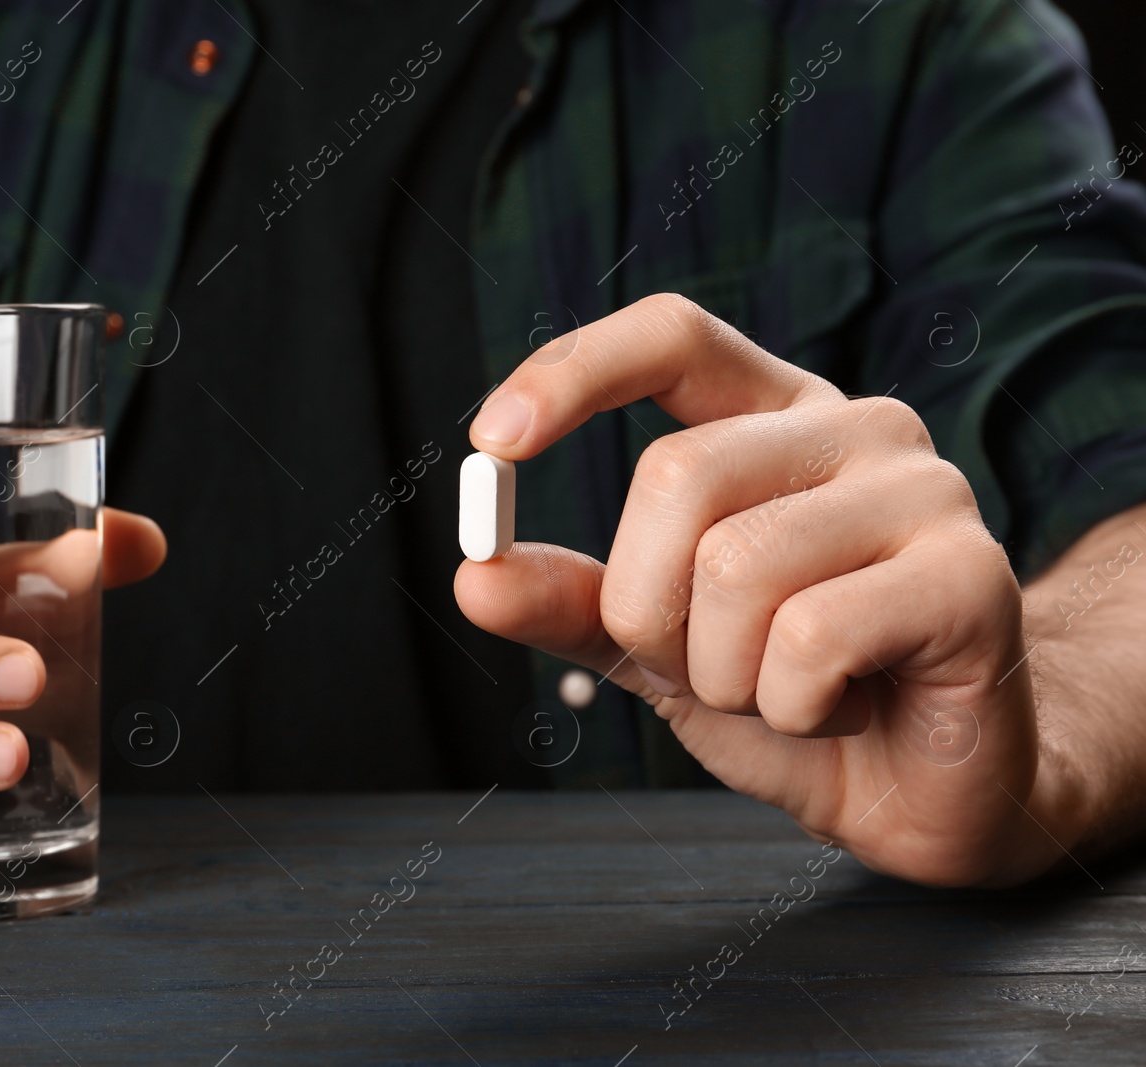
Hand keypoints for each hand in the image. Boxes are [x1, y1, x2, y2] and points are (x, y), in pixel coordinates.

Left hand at [455, 294, 1054, 886]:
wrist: (918, 791)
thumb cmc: (792, 696)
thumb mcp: (659, 645)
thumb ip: (576, 604)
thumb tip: (475, 577)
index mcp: (778, 420)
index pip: (674, 337)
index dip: (574, 369)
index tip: (491, 441)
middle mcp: (859, 430)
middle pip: (678, 474)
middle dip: (650, 609)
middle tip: (704, 670)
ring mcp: (926, 494)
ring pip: (736, 565)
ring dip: (724, 674)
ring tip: (784, 693)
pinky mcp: (972, 578)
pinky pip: (810, 637)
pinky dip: (789, 707)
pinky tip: (837, 711)